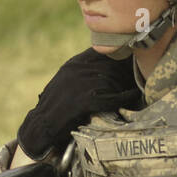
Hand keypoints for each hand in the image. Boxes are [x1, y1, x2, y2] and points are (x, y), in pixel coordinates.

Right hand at [17, 48, 141, 158]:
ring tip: (132, 90)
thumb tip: (106, 65)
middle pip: (110, 66)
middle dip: (124, 74)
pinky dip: (124, 97)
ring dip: (124, 86)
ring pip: (112, 81)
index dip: (118, 57)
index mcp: (73, 64)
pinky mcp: (83, 101)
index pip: (101, 52)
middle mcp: (76, 71)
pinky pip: (110, 97)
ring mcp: (79, 85)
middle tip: (134, 79)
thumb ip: (83, 70)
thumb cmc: (56, 105)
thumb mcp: (66, 80)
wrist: (41, 124)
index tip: (127, 64)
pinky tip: (133, 96)